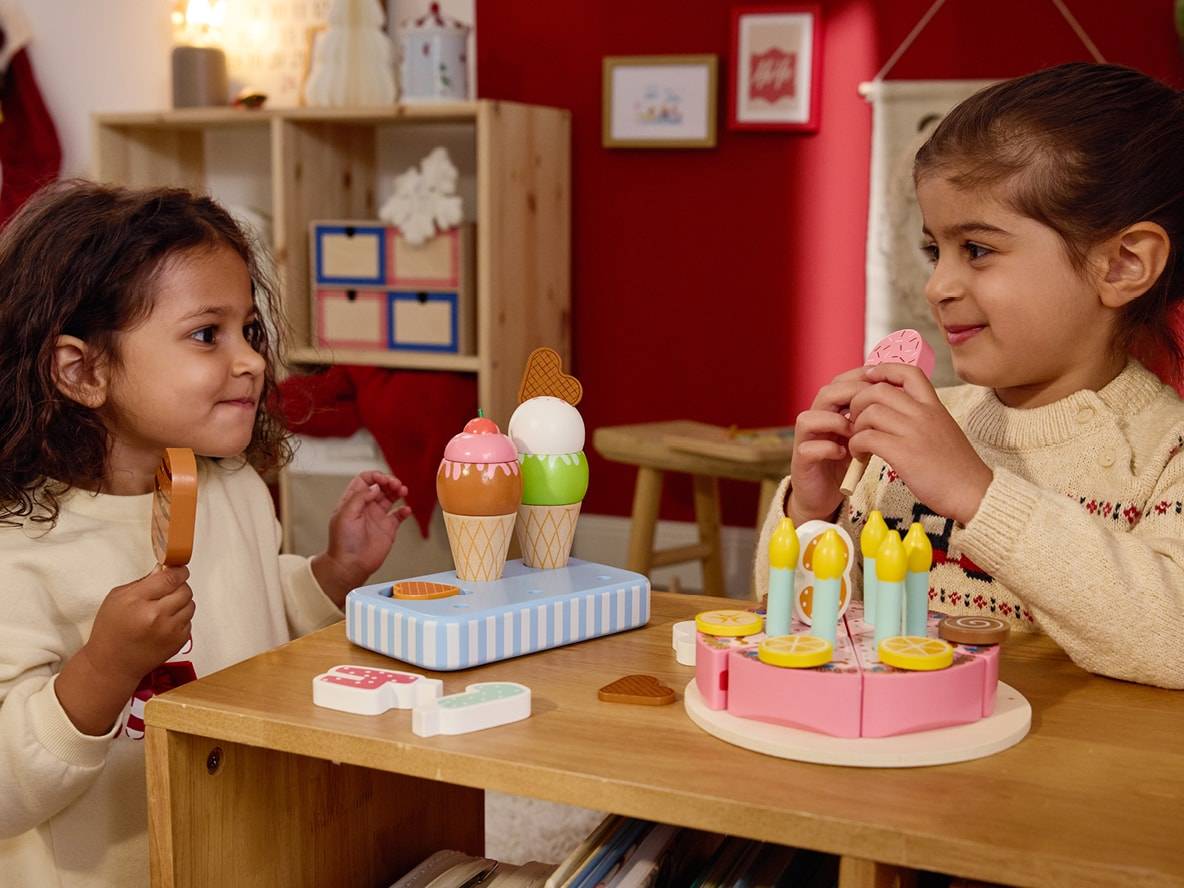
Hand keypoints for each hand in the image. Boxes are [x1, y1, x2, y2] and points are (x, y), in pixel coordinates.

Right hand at [85, 566, 193, 684]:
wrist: (112, 665)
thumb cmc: (110, 631)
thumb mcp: (116, 598)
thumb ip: (142, 582)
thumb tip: (163, 569)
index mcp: (138, 602)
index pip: (170, 578)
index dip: (178, 571)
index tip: (178, 569)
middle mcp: (157, 616)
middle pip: (185, 590)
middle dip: (179, 586)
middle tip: (168, 590)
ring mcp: (170, 631)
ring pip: (190, 604)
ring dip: (181, 602)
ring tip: (164, 608)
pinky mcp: (179, 642)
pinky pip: (189, 620)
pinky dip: (181, 618)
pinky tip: (164, 623)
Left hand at [313, 471, 411, 605]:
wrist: (351, 565)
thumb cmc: (343, 543)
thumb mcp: (345, 514)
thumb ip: (359, 498)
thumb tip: (374, 487)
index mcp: (353, 501)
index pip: (364, 480)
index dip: (375, 476)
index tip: (383, 480)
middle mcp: (366, 507)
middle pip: (380, 486)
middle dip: (389, 482)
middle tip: (396, 485)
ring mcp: (377, 517)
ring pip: (390, 497)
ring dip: (398, 491)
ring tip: (403, 491)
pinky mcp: (388, 528)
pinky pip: (399, 515)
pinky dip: (405, 510)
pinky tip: (406, 510)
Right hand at [787, 366, 871, 523]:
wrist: (825, 496)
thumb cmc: (846, 463)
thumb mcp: (862, 437)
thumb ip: (870, 419)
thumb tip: (896, 397)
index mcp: (831, 411)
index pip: (840, 383)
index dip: (858, 378)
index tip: (881, 381)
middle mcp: (815, 421)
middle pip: (825, 394)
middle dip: (850, 395)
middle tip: (871, 405)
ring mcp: (805, 441)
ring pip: (808, 418)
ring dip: (835, 422)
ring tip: (855, 432)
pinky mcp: (801, 462)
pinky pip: (808, 448)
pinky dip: (828, 449)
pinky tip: (844, 454)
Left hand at [847, 363, 991, 523]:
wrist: (975, 494)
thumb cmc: (957, 469)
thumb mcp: (944, 432)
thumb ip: (923, 418)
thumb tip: (896, 414)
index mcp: (935, 407)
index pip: (909, 373)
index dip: (883, 370)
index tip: (869, 379)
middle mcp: (924, 414)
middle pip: (879, 390)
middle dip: (858, 402)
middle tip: (855, 420)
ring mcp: (914, 432)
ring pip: (870, 412)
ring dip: (855, 426)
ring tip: (858, 442)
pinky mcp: (904, 453)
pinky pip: (867, 437)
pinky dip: (856, 445)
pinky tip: (860, 456)